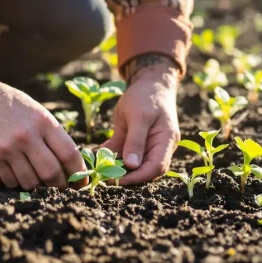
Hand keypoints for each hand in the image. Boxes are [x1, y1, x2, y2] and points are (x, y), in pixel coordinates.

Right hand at [0, 75, 86, 189]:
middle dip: (59, 185)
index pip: (69, 154)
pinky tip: (10, 169)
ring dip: (34, 184)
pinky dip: (12, 181)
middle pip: (51, 174)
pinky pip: (6, 182)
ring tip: (32, 175)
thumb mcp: (36, 112)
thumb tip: (70, 166)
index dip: (79, 173)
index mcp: (42, 122)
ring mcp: (5, 150)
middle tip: (60, 187)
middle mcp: (25, 137)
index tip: (81, 182)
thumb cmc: (9, 104)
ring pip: (28, 183)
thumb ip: (52, 135)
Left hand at [102, 58, 180, 184]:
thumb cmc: (146, 96)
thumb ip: (136, 140)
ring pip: (132, 165)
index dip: (139, 177)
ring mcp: (145, 146)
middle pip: (145, 170)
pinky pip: (121, 154)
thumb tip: (132, 165)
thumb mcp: (139, 116)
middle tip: (103, 177)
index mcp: (166, 141)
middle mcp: (158, 147)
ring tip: (97, 169)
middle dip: (126, 176)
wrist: (147, 82)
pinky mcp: (131, 142)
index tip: (118, 180)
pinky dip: (109, 157)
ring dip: (115, 168)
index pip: (156, 167)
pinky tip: (95, 157)